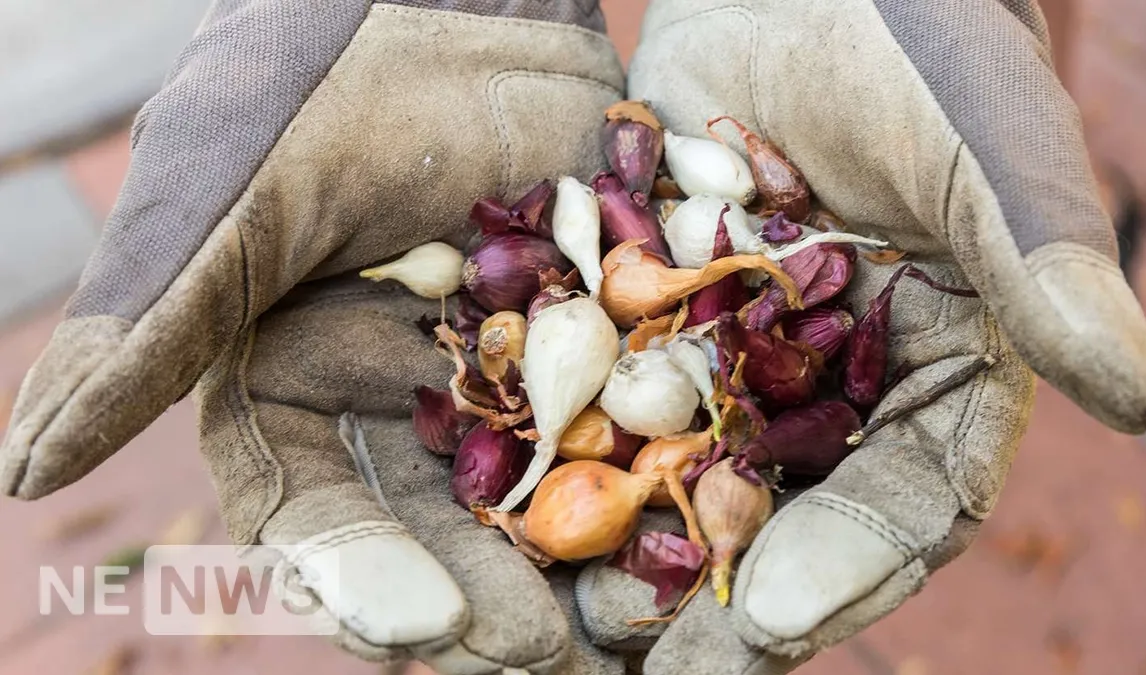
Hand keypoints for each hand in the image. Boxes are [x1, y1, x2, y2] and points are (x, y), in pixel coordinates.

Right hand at [1, 1, 627, 670]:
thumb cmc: (323, 78)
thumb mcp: (236, 195)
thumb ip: (148, 326)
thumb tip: (18, 473)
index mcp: (292, 384)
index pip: (315, 512)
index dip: (358, 576)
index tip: (420, 629)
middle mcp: (395, 399)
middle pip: (436, 531)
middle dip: (485, 597)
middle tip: (541, 656)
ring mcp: (503, 373)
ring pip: (538, 496)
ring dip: (577, 565)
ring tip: (627, 630)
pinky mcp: (594, 336)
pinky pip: (628, 419)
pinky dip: (656, 472)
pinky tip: (697, 523)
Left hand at [573, 0, 1145, 671]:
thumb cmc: (917, 35)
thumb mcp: (980, 137)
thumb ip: (1040, 256)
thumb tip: (1134, 399)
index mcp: (934, 374)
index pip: (907, 499)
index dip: (851, 564)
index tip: (775, 620)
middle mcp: (830, 388)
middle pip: (784, 517)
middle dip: (721, 599)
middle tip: (655, 668)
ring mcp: (730, 358)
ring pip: (679, 480)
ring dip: (626, 555)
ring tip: (564, 624)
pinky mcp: (644, 315)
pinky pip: (598, 396)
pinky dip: (557, 452)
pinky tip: (499, 506)